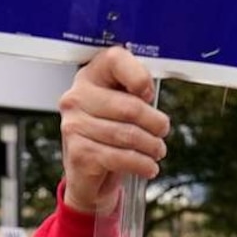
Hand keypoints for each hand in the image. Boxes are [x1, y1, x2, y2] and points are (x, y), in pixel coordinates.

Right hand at [57, 46, 165, 217]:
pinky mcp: (78, 153)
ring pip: (128, 135)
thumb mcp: (122, 107)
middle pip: (129, 107)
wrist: (87, 176)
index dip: (138, 75)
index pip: (115, 60)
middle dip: (155, 123)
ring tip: (157, 151)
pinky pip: (120, 157)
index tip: (149, 94)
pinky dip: (141, 164)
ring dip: (151, 146)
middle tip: (162, 131)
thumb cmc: (108, 136)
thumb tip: (148, 95)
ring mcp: (74, 125)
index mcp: (90, 77)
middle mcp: (76, 97)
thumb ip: (134, 94)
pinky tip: (149, 167)